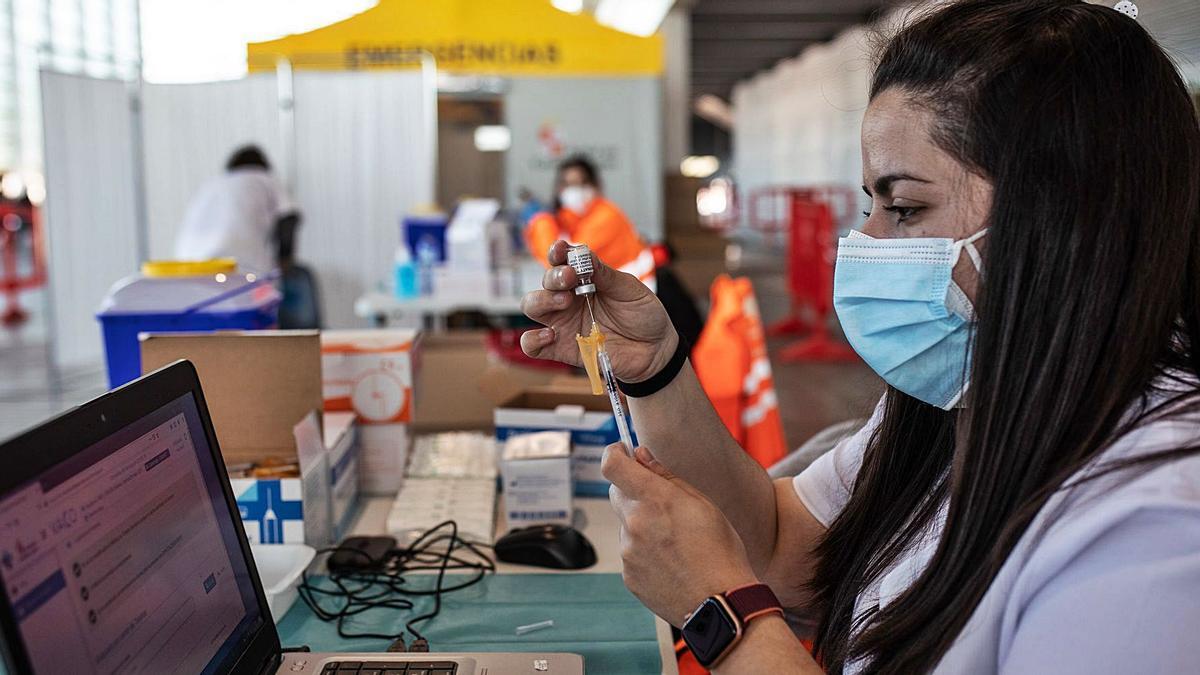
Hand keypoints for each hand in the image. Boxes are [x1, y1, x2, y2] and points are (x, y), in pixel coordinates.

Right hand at [521, 240, 677, 382]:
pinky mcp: (561, 349)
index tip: (561, 250)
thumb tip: (583, 254)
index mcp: (584, 279)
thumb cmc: (643, 315)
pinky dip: (532, 339)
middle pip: (545, 283)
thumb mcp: (630, 289)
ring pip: (532, 307)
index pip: (562, 261)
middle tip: (570, 277)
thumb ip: (605, 275)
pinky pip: (532, 346)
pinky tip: (550, 335)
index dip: (557, 253)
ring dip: (541, 300)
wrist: (655, 350)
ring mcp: (563, 323)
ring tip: (564, 301)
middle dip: (553, 277)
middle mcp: (569, 299)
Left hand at [604, 445, 758, 626]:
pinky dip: (645, 552)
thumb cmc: (720, 551)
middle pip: (617, 494)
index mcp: (654, 500)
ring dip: (642, 525)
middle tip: (662, 504)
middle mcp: (634, 523)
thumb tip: (641, 455)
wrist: (721, 602)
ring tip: (676, 544)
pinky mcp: (628, 575)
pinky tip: (671, 562)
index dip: (613, 453)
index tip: (622, 451)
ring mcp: (628, 551)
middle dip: (634, 491)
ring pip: (627, 525)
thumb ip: (667, 477)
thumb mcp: (703, 504)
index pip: (612, 465)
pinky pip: (631, 553)